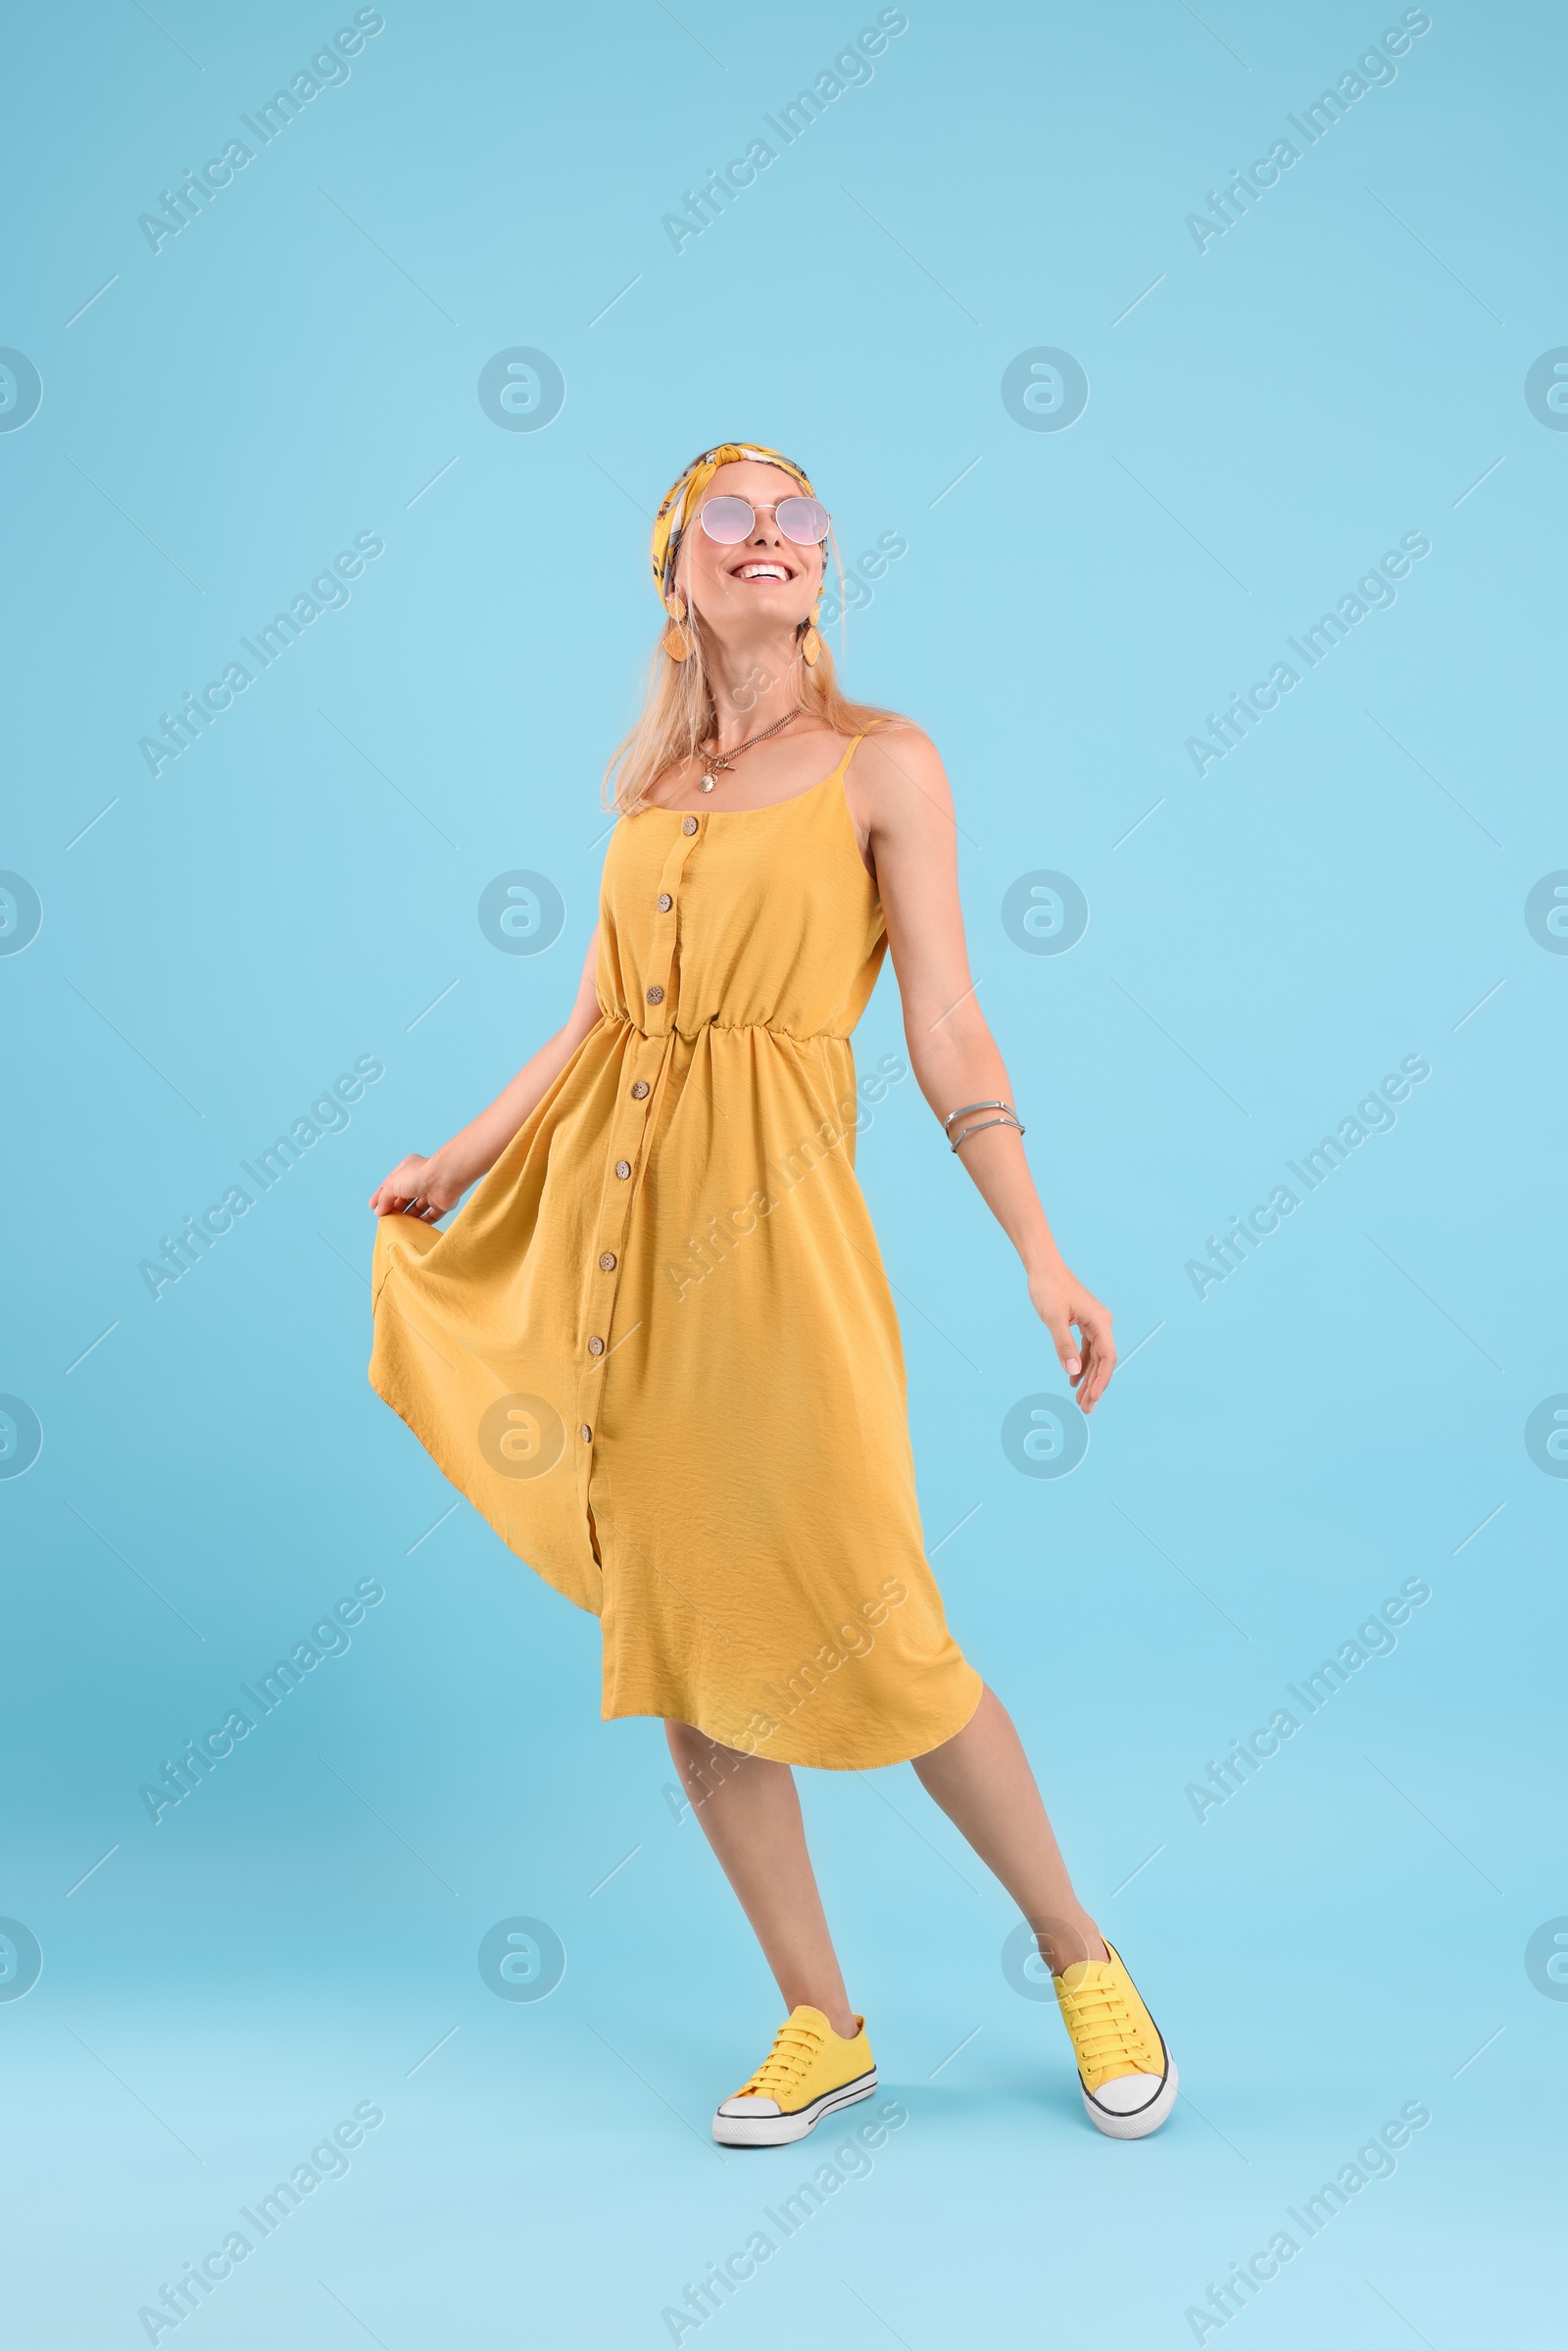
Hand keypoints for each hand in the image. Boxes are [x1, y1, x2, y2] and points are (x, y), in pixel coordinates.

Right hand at [368, 1152, 461, 1222]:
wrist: (445, 1179)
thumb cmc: (417, 1176)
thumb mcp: (392, 1185)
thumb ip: (384, 1198)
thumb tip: (378, 1211)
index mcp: (408, 1169)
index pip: (391, 1183)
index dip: (381, 1195)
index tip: (372, 1207)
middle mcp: (420, 1179)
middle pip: (404, 1197)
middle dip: (395, 1207)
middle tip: (385, 1219)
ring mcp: (432, 1191)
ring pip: (418, 1207)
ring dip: (408, 1216)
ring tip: (397, 1225)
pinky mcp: (442, 1203)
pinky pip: (431, 1215)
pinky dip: (423, 1222)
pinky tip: (413, 1228)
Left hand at [1028, 1261, 1115, 1413]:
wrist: (1043, 1267)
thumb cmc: (1048, 1288)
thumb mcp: (1053, 1319)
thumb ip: (1064, 1346)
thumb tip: (1073, 1373)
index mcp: (1100, 1321)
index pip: (1107, 1358)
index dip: (1102, 1381)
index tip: (1093, 1398)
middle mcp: (1102, 1323)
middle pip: (1103, 1361)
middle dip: (1095, 1385)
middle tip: (1086, 1408)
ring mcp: (1093, 1323)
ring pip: (1095, 1357)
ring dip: (1088, 1378)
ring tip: (1080, 1399)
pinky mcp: (1083, 1322)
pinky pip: (1087, 1349)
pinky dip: (1081, 1365)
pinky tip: (1073, 1380)